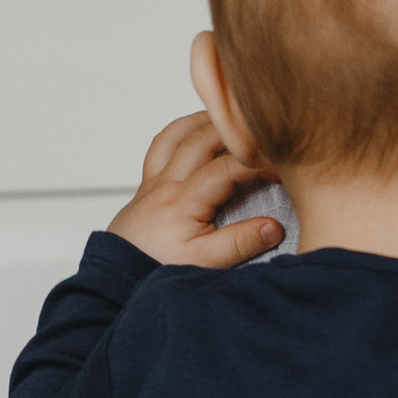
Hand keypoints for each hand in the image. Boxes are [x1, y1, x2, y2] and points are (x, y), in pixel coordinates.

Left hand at [109, 111, 283, 270]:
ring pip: (175, 135)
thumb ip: (240, 243)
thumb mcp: (203, 262)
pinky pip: (160, 146)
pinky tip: (195, 132)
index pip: (226, 167)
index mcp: (184, 201)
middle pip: (200, 139)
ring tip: (230, 120)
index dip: (256, 162)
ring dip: (203, 122)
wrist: (116, 278)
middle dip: (233, 130)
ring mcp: (153, 182)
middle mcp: (167, 184)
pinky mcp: (146, 186)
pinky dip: (179, 132)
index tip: (281, 167)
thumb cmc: (156, 269)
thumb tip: (273, 226)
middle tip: (260, 132)